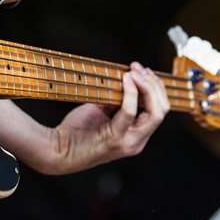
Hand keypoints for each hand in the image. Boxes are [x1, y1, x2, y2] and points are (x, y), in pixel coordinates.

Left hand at [0, 62, 169, 174]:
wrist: (57, 150)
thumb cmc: (78, 130)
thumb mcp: (104, 110)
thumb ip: (119, 98)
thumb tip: (128, 76)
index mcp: (137, 135)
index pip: (160, 109)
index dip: (156, 88)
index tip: (144, 70)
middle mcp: (137, 141)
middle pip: (162, 110)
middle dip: (155, 85)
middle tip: (139, 68)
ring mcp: (128, 143)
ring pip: (154, 113)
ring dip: (146, 87)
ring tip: (134, 72)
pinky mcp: (115, 140)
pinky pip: (129, 113)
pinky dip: (131, 94)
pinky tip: (126, 79)